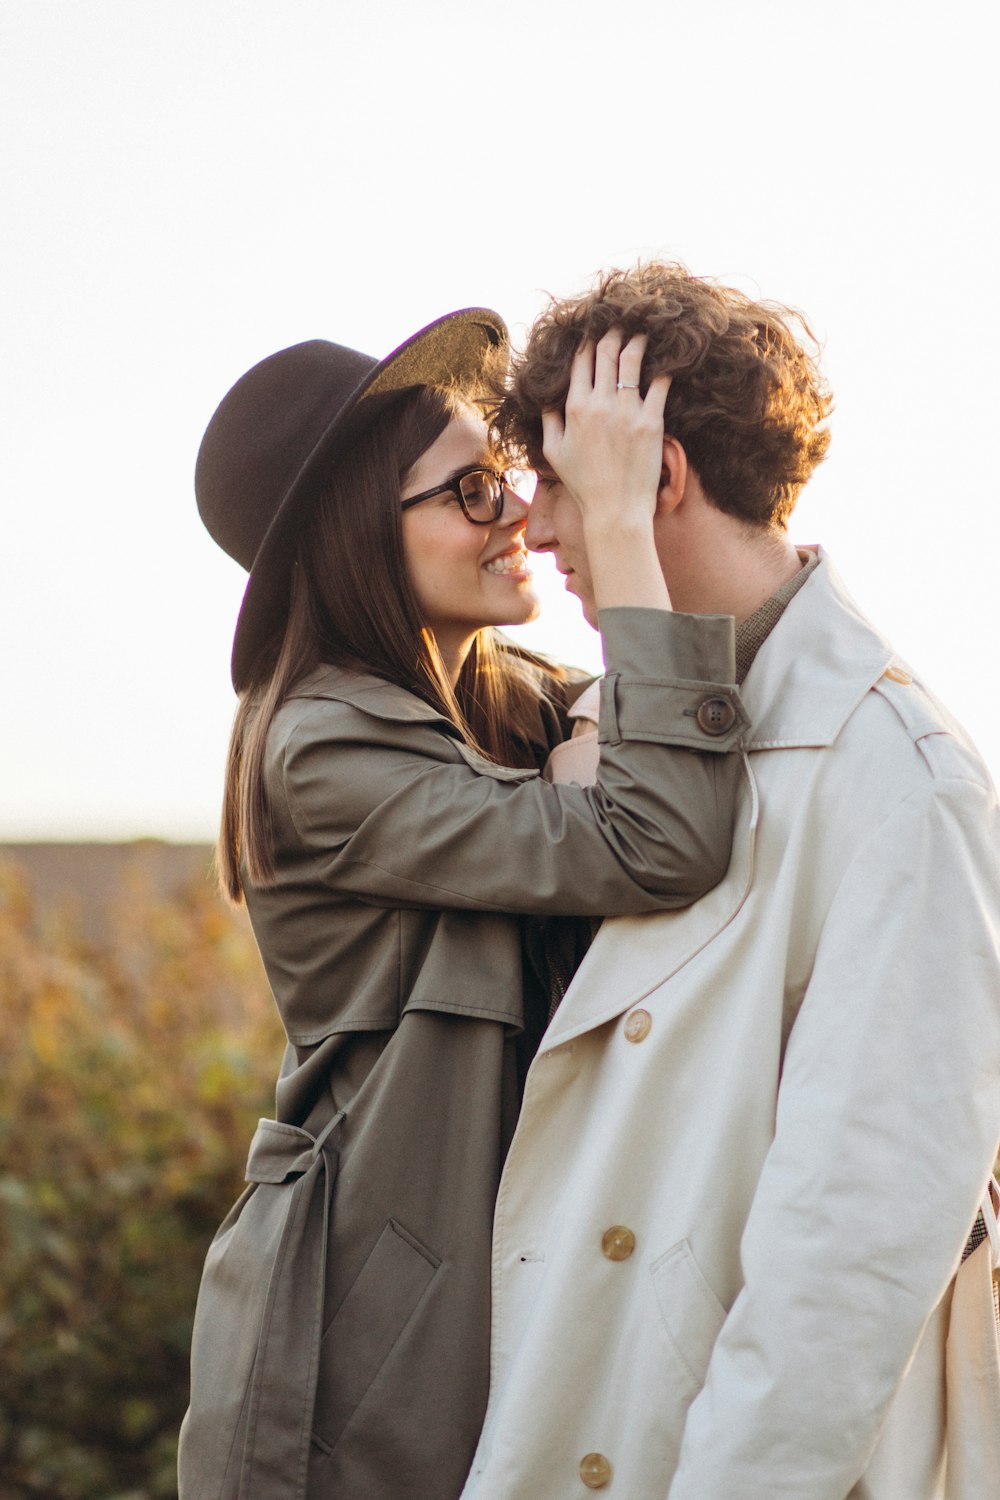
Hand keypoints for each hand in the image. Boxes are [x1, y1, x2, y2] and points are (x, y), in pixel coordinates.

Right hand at [540, 329, 670, 531]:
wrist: (615, 510)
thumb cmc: (583, 485)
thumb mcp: (554, 453)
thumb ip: (548, 421)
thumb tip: (547, 399)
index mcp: (574, 408)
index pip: (581, 361)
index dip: (588, 342)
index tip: (595, 333)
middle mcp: (599, 404)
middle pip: (606, 353)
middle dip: (613, 334)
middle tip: (621, 325)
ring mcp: (627, 411)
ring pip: (632, 361)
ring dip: (637, 342)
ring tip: (643, 334)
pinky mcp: (651, 422)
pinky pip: (659, 384)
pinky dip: (663, 368)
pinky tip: (667, 360)